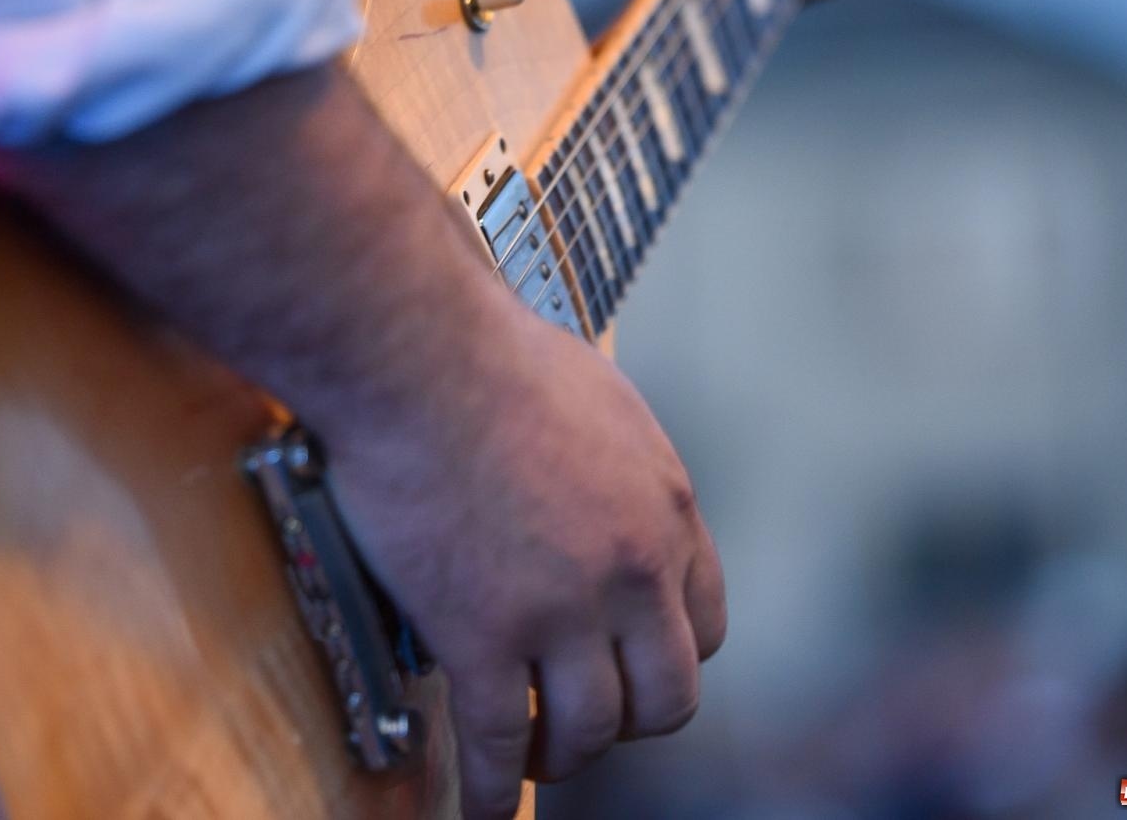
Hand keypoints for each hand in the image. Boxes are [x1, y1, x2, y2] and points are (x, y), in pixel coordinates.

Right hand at [323, 298, 726, 819]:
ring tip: (529, 757)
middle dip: (629, 719)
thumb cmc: (492, 353)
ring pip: (590, 729)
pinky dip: (494, 788)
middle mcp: (633, 571)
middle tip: (584, 718)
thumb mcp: (601, 399)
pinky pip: (500, 739)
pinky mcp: (484, 634)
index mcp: (666, 511)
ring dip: (562, 755)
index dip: (667, 659)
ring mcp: (563, 609)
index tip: (631, 668)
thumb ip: (616, 461)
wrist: (421, 352)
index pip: (705, 624)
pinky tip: (483, 807)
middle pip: (668, 695)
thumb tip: (598, 478)